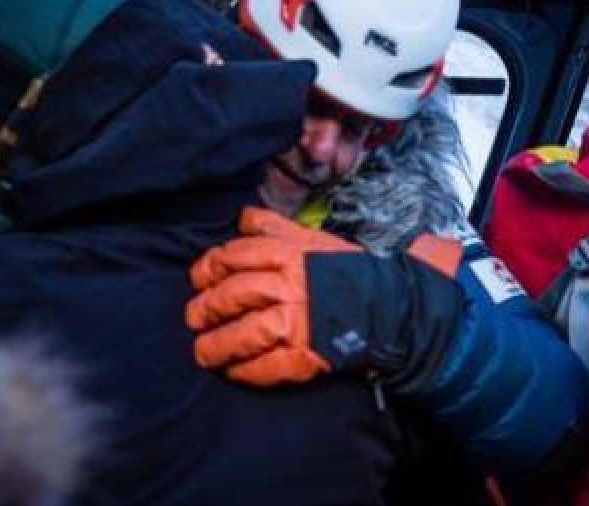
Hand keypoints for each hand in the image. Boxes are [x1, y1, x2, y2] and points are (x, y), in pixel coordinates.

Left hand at [186, 208, 357, 384]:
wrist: (393, 309)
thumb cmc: (349, 272)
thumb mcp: (315, 239)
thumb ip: (277, 227)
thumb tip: (242, 217)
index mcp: (292, 254)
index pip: (238, 254)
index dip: (211, 266)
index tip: (199, 278)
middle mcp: (293, 286)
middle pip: (236, 294)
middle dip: (208, 306)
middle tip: (195, 316)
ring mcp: (300, 322)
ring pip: (246, 333)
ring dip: (219, 344)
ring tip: (204, 350)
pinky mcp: (309, 355)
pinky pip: (269, 366)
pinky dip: (247, 371)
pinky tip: (233, 371)